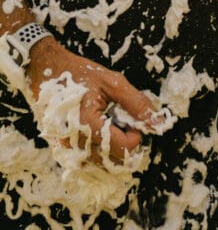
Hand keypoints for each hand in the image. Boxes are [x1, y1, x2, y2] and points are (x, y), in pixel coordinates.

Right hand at [26, 36, 162, 164]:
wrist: (44, 70)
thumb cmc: (78, 74)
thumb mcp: (112, 82)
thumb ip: (136, 104)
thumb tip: (158, 123)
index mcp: (88, 126)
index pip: (125, 148)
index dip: (135, 133)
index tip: (129, 117)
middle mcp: (75, 145)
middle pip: (115, 160)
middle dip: (124, 141)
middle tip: (119, 118)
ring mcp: (67, 150)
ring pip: (102, 163)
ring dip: (112, 146)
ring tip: (107, 121)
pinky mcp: (63, 150)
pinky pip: (88, 159)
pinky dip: (99, 148)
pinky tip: (97, 127)